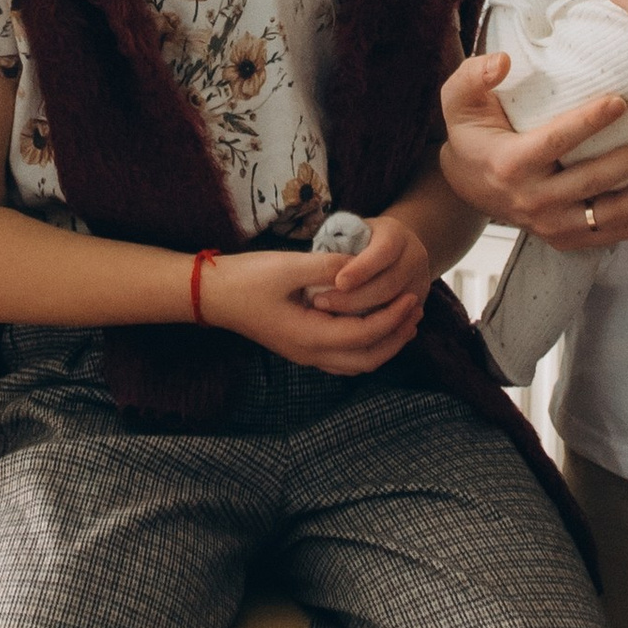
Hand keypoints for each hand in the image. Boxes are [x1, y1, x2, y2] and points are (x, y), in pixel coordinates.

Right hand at [199, 233, 426, 374]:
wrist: (212, 295)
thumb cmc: (247, 279)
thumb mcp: (289, 265)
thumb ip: (328, 266)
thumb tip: (361, 264)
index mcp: (309, 336)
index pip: (365, 336)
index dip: (393, 318)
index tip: (410, 297)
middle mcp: (309, 353)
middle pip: (367, 359)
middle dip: (396, 337)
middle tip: (415, 310)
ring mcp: (304, 354)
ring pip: (356, 363)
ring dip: (384, 344)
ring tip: (402, 319)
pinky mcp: (300, 347)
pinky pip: (343, 358)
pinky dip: (366, 345)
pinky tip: (372, 324)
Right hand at [438, 49, 627, 250]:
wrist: (466, 185)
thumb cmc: (471, 133)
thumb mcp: (458, 99)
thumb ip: (474, 74)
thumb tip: (503, 61)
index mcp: (510, 164)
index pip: (556, 142)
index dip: (589, 122)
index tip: (622, 101)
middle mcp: (532, 200)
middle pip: (593, 181)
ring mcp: (550, 225)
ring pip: (610, 215)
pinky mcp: (565, 239)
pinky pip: (612, 235)